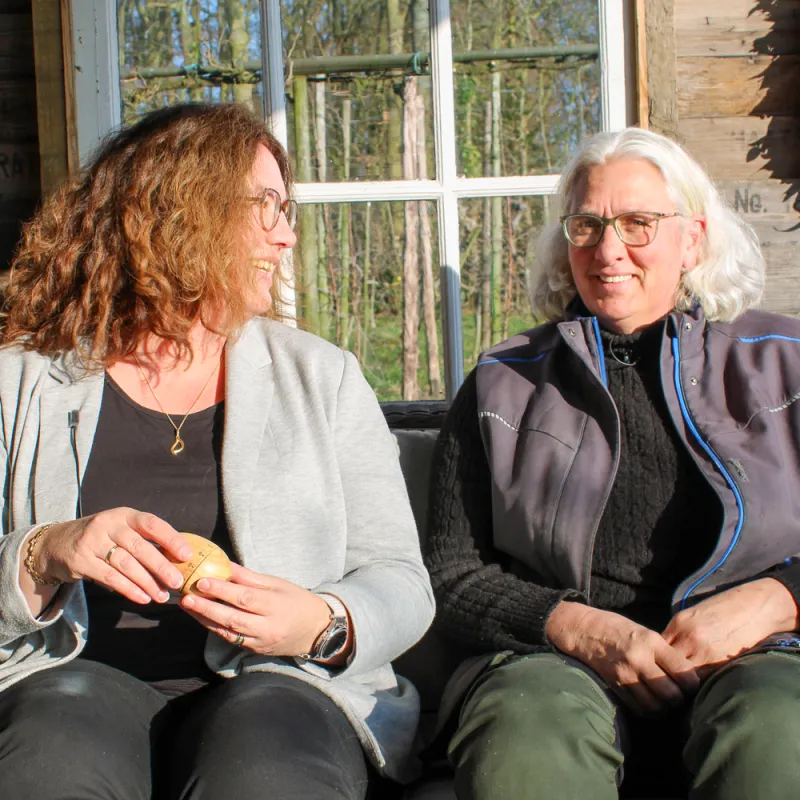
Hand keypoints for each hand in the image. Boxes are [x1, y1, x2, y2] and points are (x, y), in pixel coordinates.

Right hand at [33, 508, 191, 603]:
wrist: (57, 544)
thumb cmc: (102, 537)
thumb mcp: (121, 529)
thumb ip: (144, 540)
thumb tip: (178, 559)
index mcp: (124, 515)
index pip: (151, 523)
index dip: (171, 538)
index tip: (187, 555)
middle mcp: (108, 525)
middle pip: (139, 547)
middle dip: (161, 566)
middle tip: (178, 582)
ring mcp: (92, 542)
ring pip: (126, 564)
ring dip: (147, 582)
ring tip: (162, 595)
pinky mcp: (81, 561)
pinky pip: (110, 578)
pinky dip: (129, 589)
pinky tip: (143, 597)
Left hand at [179, 563, 343, 659]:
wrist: (315, 632)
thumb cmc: (297, 601)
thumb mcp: (278, 584)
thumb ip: (249, 577)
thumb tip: (223, 564)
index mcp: (276, 605)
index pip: (246, 598)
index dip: (223, 590)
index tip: (202, 581)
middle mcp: (267, 627)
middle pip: (233, 618)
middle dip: (207, 607)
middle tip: (187, 596)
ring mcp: (259, 641)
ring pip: (228, 631)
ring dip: (205, 619)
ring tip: (187, 606)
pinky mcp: (253, 650)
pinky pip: (230, 639)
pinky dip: (214, 628)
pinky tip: (200, 618)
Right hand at [546, 602, 699, 714]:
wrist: (585, 630)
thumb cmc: (620, 629)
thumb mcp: (646, 632)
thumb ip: (665, 653)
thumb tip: (688, 677)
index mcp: (651, 642)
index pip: (684, 672)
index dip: (692, 684)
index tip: (691, 684)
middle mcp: (639, 659)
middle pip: (672, 694)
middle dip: (679, 698)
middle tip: (678, 694)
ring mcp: (626, 674)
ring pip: (656, 706)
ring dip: (664, 707)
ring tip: (664, 700)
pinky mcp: (616, 685)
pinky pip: (639, 708)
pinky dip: (648, 711)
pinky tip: (650, 703)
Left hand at [662, 578, 798, 678]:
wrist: (753, 608)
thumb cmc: (723, 611)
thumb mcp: (693, 616)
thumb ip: (678, 633)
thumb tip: (664, 652)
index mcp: (678, 623)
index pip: (658, 648)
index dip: (657, 659)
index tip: (658, 667)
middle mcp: (687, 637)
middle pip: (666, 663)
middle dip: (665, 673)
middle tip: (667, 681)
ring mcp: (702, 651)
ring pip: (681, 674)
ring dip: (680, 682)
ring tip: (681, 687)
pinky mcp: (719, 662)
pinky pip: (700, 679)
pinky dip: (697, 685)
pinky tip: (698, 686)